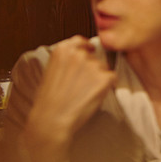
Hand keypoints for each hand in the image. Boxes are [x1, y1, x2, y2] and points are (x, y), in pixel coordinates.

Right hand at [22, 35, 115, 161]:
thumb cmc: (48, 101)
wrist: (51, 121)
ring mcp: (93, 65)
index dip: (86, 48)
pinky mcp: (104, 78)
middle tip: (80, 85)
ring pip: (103, 68)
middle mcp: (79, 54)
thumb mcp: (50, 72)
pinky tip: (93, 96)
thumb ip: (65, 61)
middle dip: (91, 68)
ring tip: (83, 93)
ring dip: (98, 78)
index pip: (81, 41)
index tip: (88, 52)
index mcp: (62, 50)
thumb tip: (79, 56)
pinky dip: (107, 86)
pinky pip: (112, 78)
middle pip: (94, 57)